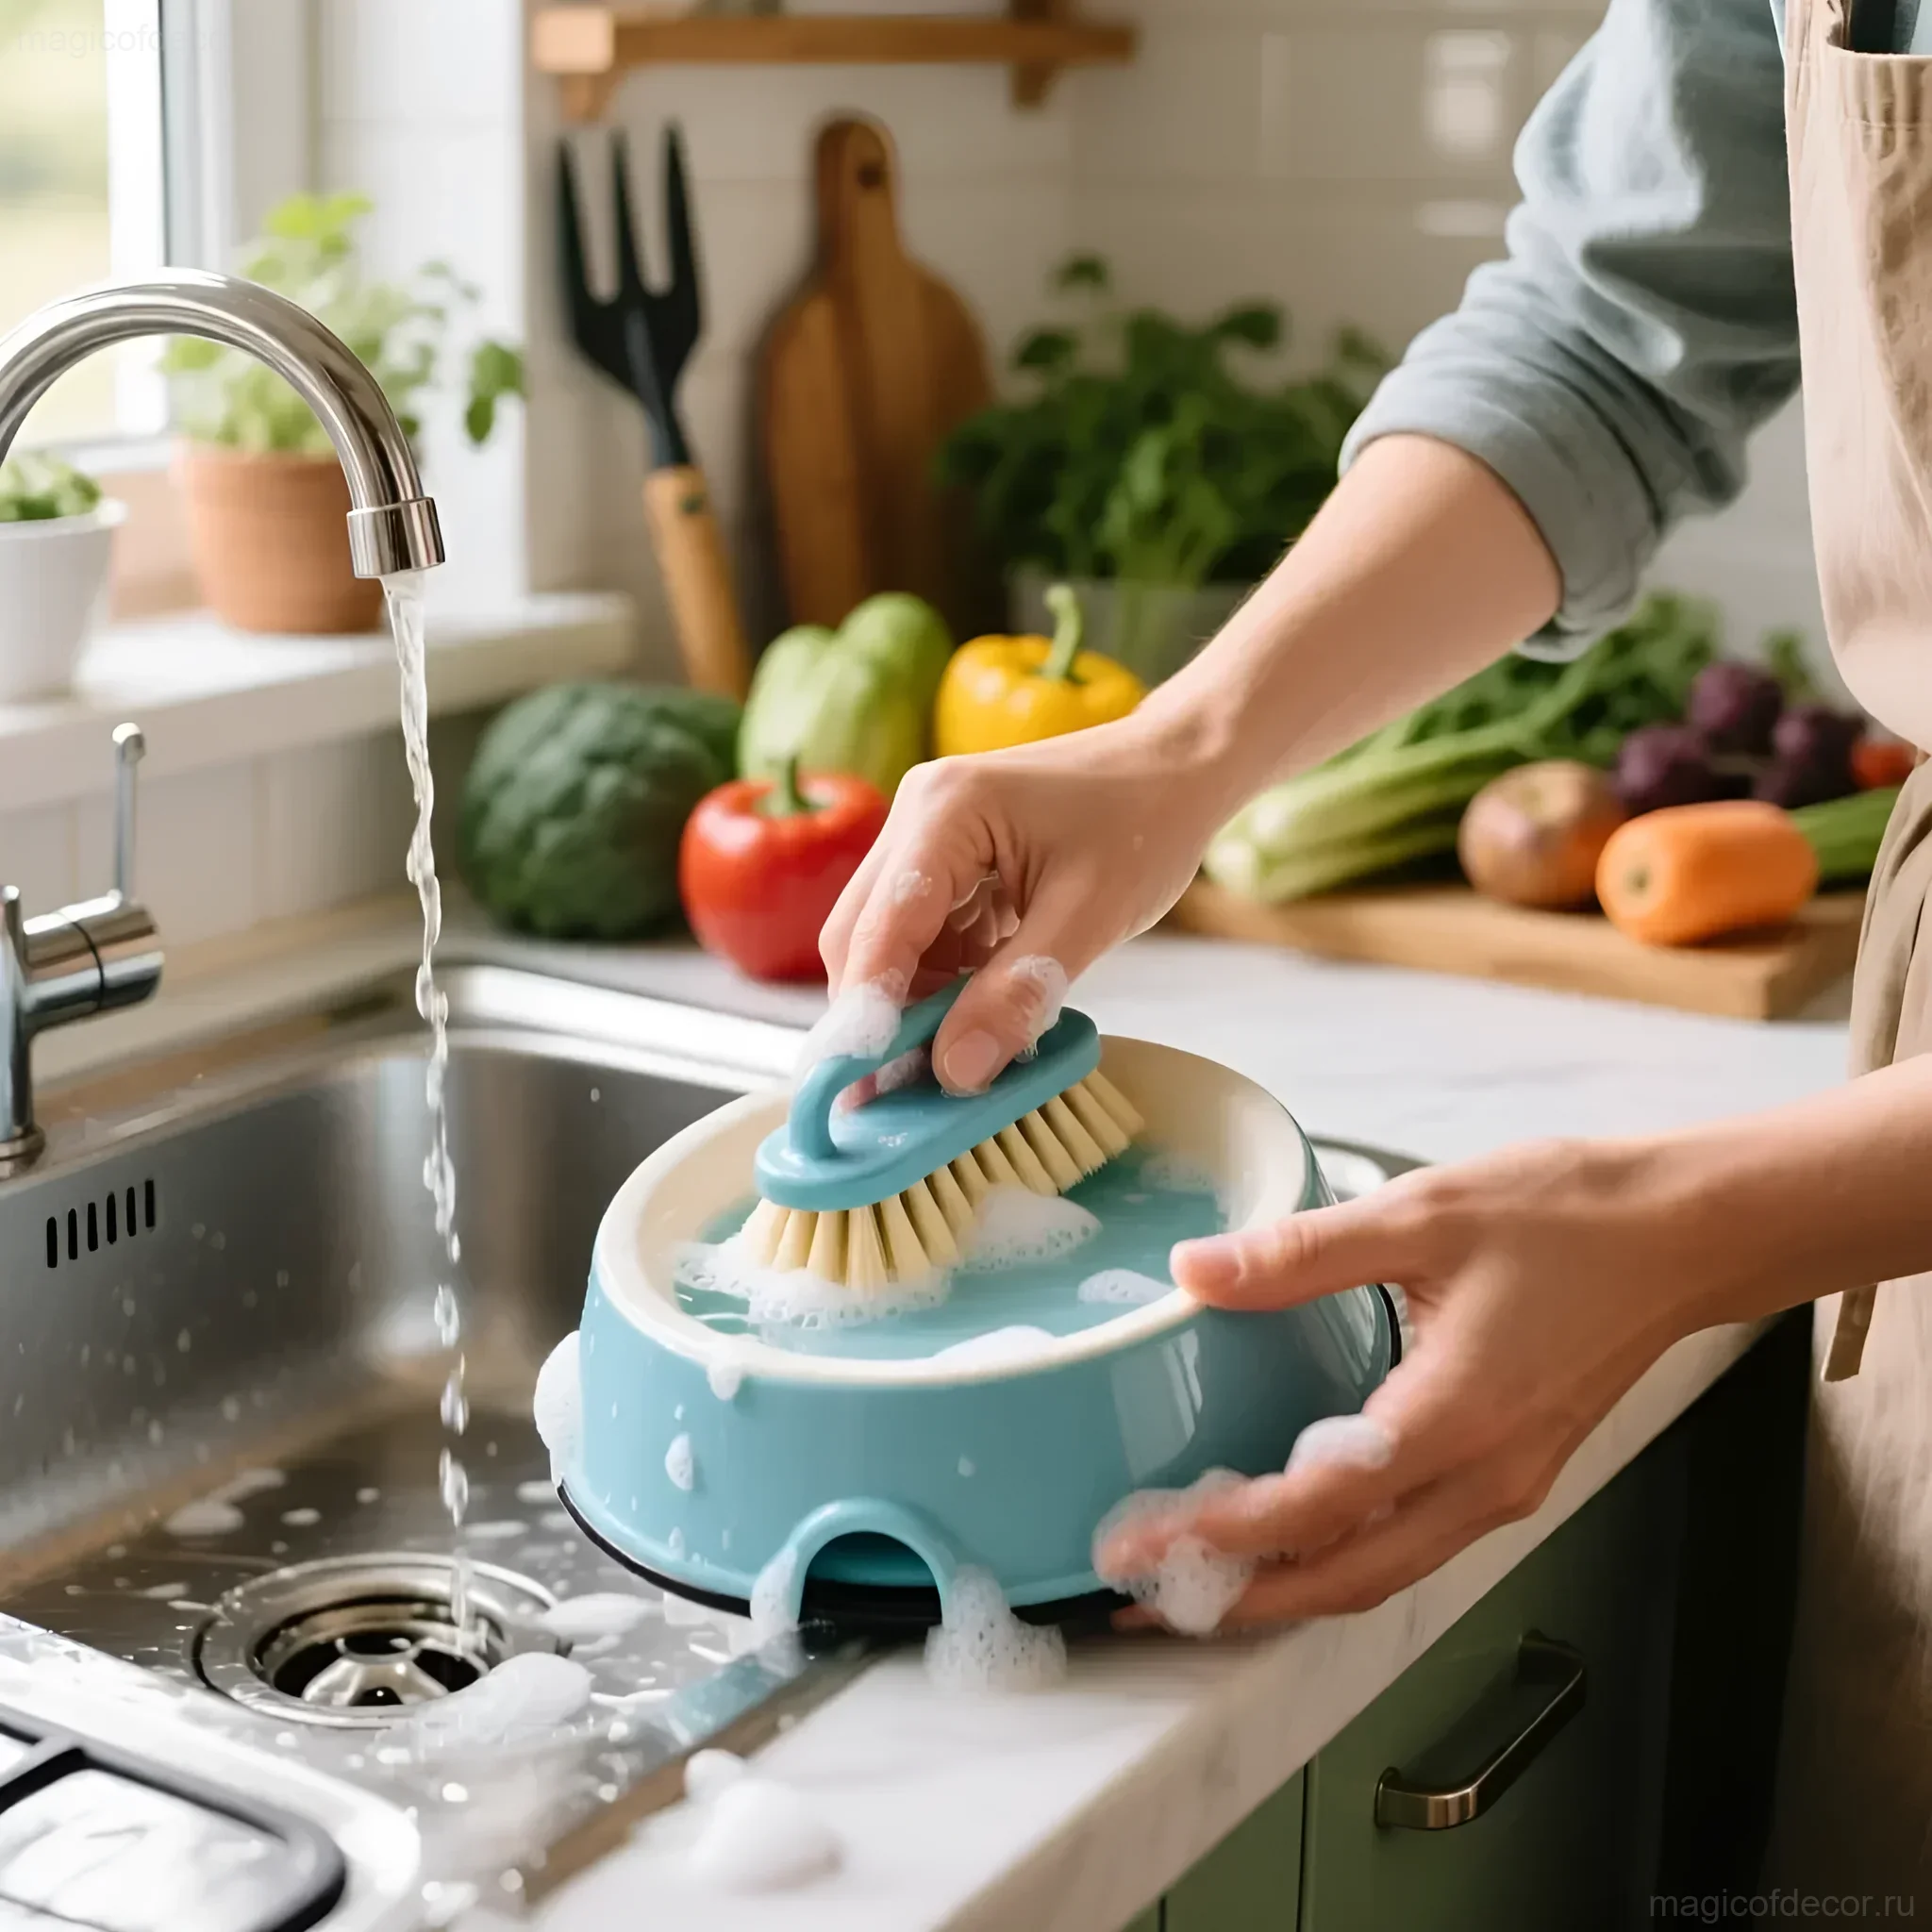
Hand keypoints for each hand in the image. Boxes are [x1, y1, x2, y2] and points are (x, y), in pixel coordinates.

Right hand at [818, 716, 1226, 1094]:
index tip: (863, 1090)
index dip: (868, 1016)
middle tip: (896, 1100)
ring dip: (913, 1007)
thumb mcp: (1091, 916)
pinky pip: (922, 937)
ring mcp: (925, 837)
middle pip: (862, 938)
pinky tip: (975, 1020)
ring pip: (887, 944)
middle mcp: (915, 817)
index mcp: (944, 812)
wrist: (1178, 767)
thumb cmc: (1147, 823)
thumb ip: (1018, 993)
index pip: (880, 929)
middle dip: (879, 1020)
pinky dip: (942, 986)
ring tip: (947, 1068)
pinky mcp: (945, 860)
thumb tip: (953, 1072)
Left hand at [1099, 1136, 1727, 1630]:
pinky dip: (1341, 1556)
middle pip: (1347, 1577)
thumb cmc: (1566, 1215)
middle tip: (1145, 1596)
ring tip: (1199, 1578)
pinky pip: (1413, 1543)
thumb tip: (1194, 1270)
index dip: (1223, 1534)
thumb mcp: (1422, 1213)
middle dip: (1241, 1597)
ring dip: (1289, 1588)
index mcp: (1456, 1417)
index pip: (1318, 1506)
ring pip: (1382, 1572)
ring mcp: (1506, 1487)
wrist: (1685, 1234)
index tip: (1142, 1546)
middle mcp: (1484, 1478)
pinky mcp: (1514, 1474)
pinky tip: (1291, 1531)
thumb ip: (1301, 1251)